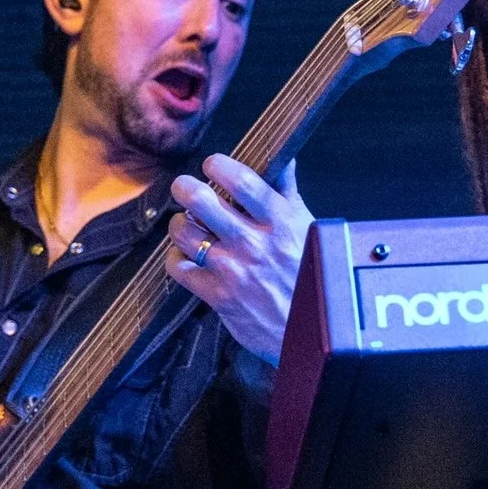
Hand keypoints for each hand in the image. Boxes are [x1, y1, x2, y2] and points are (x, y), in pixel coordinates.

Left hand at [165, 154, 312, 363]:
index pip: (242, 181)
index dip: (218, 166)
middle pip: (202, 201)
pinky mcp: (218, 295)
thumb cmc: (309, 274)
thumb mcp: (306, 227)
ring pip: (184, 232)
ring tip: (187, 223)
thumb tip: (283, 158)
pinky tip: (186, 255)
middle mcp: (254, 242)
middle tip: (185, 188)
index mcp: (279, 220)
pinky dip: (176, 257)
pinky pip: (178, 268)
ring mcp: (233, 269)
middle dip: (185, 187)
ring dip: (179, 223)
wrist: (312, 330)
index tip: (212, 165)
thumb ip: (287, 192)